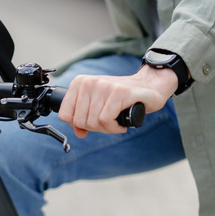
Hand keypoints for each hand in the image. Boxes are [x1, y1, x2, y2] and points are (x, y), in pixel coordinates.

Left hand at [58, 65, 177, 137]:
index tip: (91, 123)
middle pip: (80, 121)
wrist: (150, 86)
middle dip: (95, 128)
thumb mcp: (97, 105)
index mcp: (80, 83)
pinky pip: (106, 120)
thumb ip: (83, 118)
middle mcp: (90, 82)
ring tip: (116, 122)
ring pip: (93, 122)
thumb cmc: (121, 98)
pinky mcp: (119, 92)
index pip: (65, 115)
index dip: (78, 125)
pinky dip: (114, 128)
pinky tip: (121, 124)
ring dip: (107, 129)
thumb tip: (78, 133)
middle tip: (108, 123)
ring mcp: (104, 86)